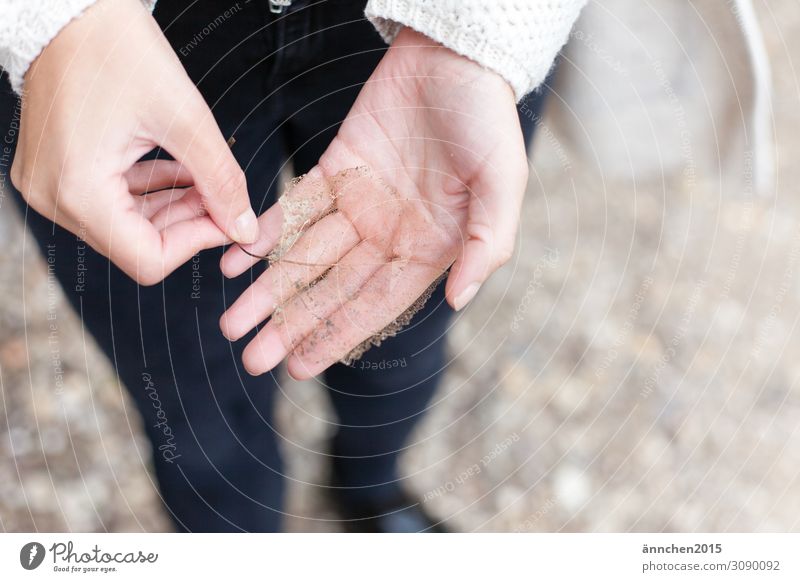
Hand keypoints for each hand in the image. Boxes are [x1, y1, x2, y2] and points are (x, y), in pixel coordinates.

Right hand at [10, 0, 258, 284]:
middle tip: (223, 198)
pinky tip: (180, 172)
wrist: (68, 9)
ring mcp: (50, 186)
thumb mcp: (185, 119)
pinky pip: (111, 201)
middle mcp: (54, 198)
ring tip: (205, 181)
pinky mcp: (57, 171)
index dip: (197, 244)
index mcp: (77, 190)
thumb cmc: (116, 49)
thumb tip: (245, 229)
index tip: (229, 220)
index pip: (148, 260)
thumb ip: (221, 182)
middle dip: (189, 225)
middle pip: (137, 244)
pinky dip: (150, 192)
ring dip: (173, 208)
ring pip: (127, 225)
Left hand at [219, 28, 527, 377]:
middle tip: (253, 359)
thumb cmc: (487, 118)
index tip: (301, 366)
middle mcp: (389, 233)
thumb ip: (486, 243)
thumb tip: (458, 301)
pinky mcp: (335, 168)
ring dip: (268, 288)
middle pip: (332, 289)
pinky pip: (295, 207)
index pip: (375, 303)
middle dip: (292, 324)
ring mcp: (359, 203)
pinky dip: (266, 232)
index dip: (337, 335)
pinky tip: (235, 260)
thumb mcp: (504, 182)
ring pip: (306, 255)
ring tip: (232, 321)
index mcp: (428, 247)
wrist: (455, 56)